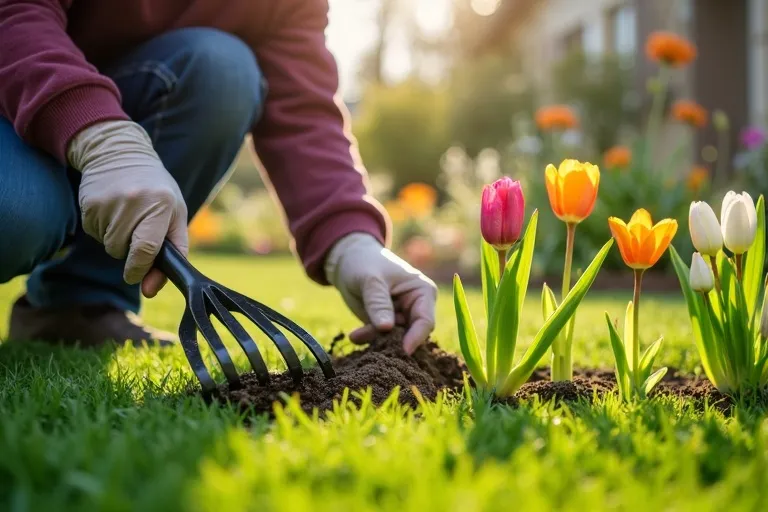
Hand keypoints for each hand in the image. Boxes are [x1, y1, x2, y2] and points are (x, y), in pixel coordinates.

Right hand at [67, 120, 187, 297]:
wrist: (120, 153)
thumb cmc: (157, 189)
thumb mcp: (176, 214)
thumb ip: (174, 251)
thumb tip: (150, 289)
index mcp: (160, 205)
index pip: (146, 249)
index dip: (140, 269)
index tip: (137, 276)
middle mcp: (133, 202)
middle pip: (123, 251)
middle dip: (130, 249)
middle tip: (137, 227)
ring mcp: (108, 202)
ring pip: (109, 245)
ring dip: (117, 239)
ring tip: (126, 215)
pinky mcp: (89, 204)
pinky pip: (95, 234)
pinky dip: (104, 229)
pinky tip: (112, 210)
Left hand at [324, 233, 436, 353]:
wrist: (348, 261)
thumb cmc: (364, 263)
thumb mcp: (370, 280)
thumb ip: (379, 303)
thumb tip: (386, 328)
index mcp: (423, 292)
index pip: (426, 321)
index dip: (416, 337)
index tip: (404, 351)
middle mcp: (416, 307)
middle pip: (411, 334)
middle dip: (391, 340)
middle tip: (366, 336)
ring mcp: (401, 317)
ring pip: (394, 340)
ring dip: (376, 339)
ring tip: (356, 335)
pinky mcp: (387, 325)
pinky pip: (381, 339)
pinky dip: (368, 338)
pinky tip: (354, 336)